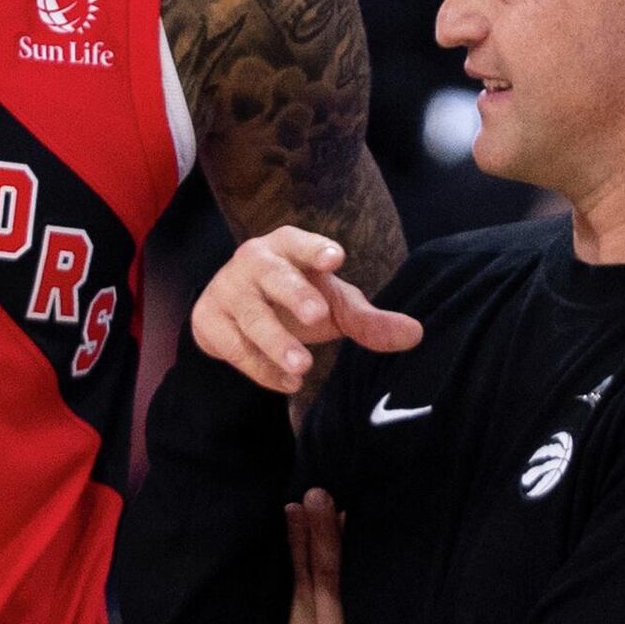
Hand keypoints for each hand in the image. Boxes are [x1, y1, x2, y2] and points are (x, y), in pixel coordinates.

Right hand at [192, 227, 421, 393]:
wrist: (233, 315)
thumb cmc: (293, 299)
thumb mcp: (333, 305)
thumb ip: (369, 321)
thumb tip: (416, 334)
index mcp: (286, 247)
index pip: (298, 242)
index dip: (314, 249)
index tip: (335, 259)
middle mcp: (253, 263)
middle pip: (273, 275)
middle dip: (295, 295)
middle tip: (319, 317)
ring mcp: (228, 290)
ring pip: (251, 316)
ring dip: (276, 343)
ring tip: (302, 366)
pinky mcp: (209, 320)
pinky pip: (235, 347)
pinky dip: (261, 367)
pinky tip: (288, 382)